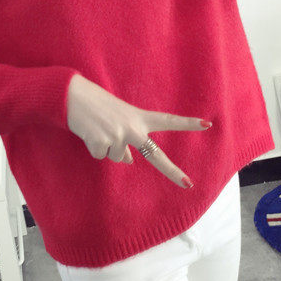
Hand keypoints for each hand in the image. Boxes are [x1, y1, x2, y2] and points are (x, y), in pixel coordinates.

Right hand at [66, 74, 212, 188]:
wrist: (72, 95)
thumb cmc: (96, 103)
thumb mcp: (118, 117)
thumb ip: (128, 137)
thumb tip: (130, 162)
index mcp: (139, 117)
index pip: (168, 120)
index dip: (187, 123)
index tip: (208, 125)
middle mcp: (132, 127)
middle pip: (155, 155)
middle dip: (172, 171)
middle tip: (188, 184)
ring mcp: (118, 136)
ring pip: (116, 156)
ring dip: (105, 145)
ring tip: (97, 127)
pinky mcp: (102, 143)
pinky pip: (100, 155)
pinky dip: (93, 147)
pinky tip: (89, 132)